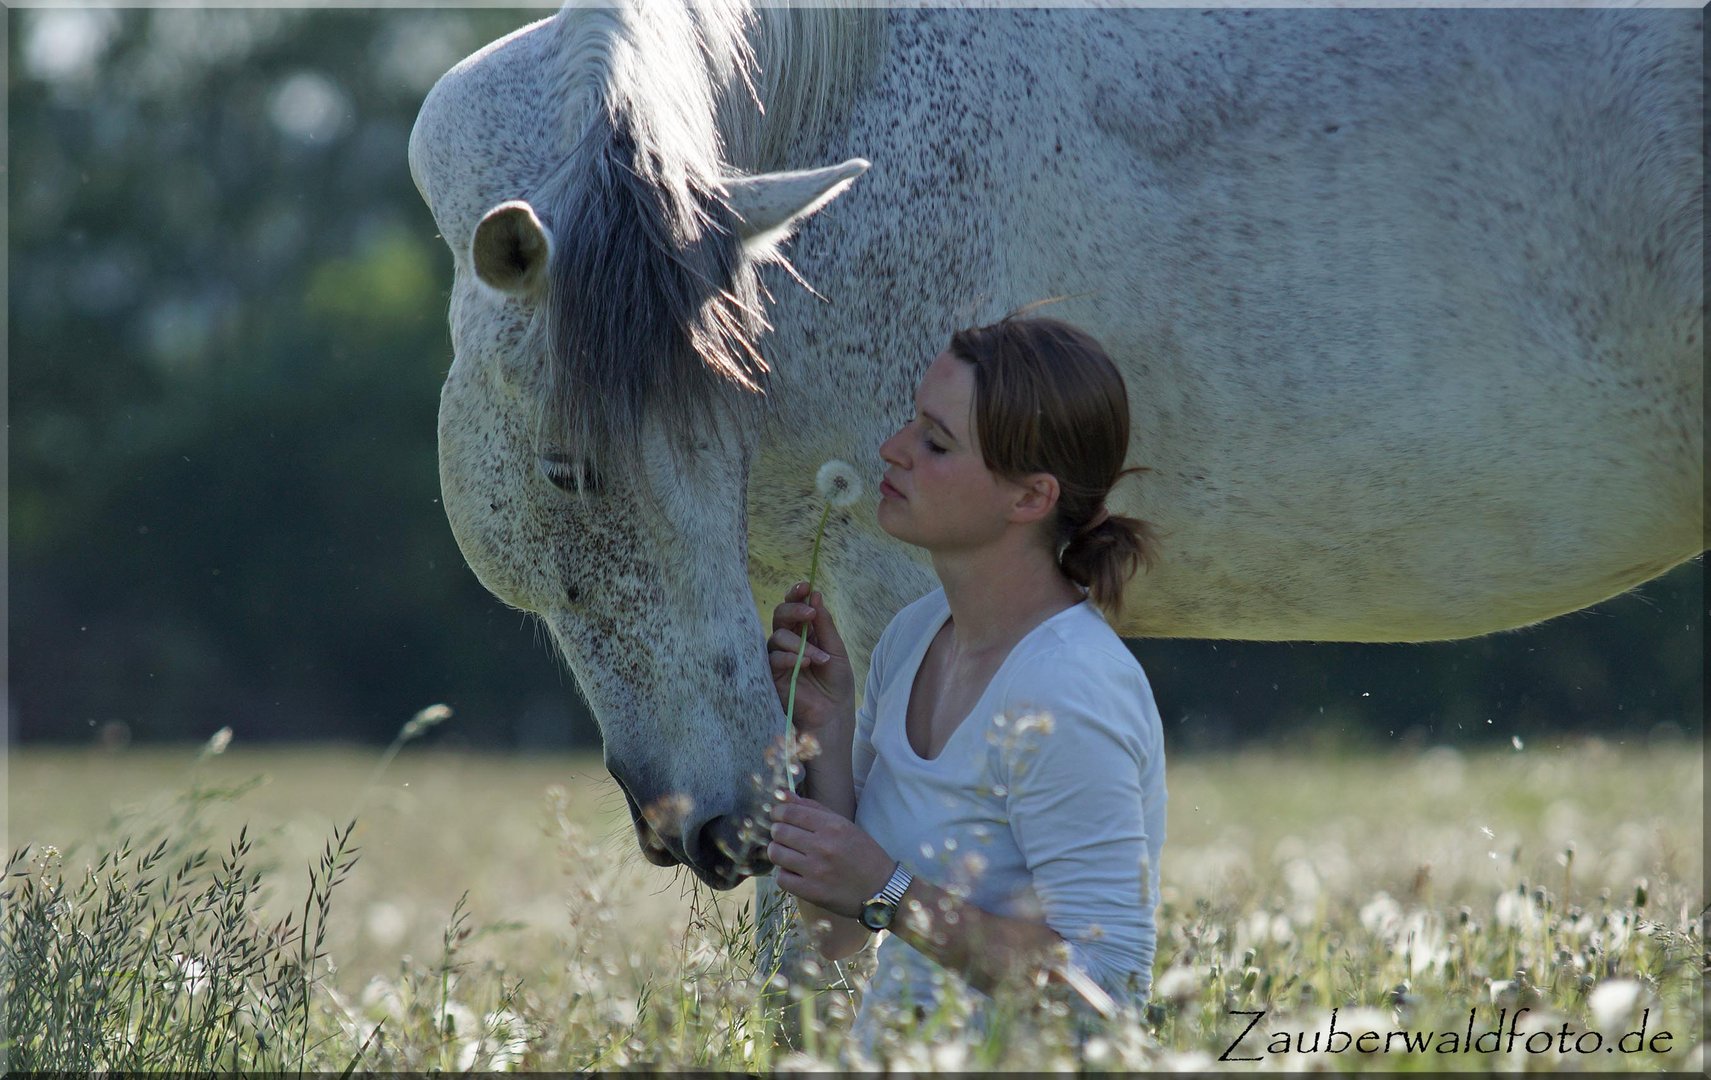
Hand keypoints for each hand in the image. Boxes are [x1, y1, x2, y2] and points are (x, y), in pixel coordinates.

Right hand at [767, 582, 854, 736]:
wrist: (832, 713)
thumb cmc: (836, 683)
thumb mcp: (836, 650)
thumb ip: (824, 624)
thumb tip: (816, 595)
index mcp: (806, 632)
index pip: (796, 607)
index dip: (797, 594)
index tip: (806, 585)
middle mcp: (790, 641)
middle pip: (780, 615)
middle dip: (794, 609)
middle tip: (809, 613)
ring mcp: (779, 657)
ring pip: (777, 636)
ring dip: (800, 643)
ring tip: (819, 659)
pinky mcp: (771, 674)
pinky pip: (773, 658)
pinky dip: (790, 657)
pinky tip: (805, 664)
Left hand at [767, 792, 894, 917]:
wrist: (882, 888)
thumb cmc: (863, 854)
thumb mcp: (844, 825)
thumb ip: (813, 808)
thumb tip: (782, 794)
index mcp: (833, 826)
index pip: (790, 812)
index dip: (778, 812)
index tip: (778, 816)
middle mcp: (823, 846)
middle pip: (779, 832)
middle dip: (777, 832)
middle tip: (785, 836)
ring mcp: (816, 870)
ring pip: (776, 854)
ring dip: (778, 852)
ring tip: (788, 854)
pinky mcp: (811, 892)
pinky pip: (781, 878)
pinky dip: (784, 874)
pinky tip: (795, 872)